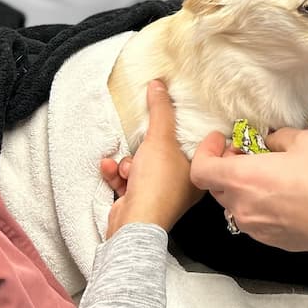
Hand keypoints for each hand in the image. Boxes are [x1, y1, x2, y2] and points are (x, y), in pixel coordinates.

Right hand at [99, 81, 202, 236]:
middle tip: (142, 147)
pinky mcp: (139, 202)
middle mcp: (181, 186)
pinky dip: (116, 174)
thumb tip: (159, 84)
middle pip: (162, 153)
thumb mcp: (160, 139)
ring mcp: (159, 195)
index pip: (193, 144)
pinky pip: (127, 179)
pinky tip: (110, 169)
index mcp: (197, 173)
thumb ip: (160, 110)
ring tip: (127, 167)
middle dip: (144, 149)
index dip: (182, 131)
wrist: (133, 223)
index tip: (169, 120)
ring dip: (128, 163)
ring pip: (141, 165)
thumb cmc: (156, 184)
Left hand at [189, 126, 307, 255]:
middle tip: (250, 149)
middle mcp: (245, 209)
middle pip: (217, 187)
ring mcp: (260, 230)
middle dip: (227, 165)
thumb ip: (279, 137)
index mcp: (245, 180)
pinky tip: (287, 190)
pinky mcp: (277, 241)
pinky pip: (256, 219)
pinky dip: (261, 202)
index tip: (223, 139)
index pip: (200, 170)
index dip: (205, 151)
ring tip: (271, 169)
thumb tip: (271, 142)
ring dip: (244, 185)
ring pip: (236, 204)